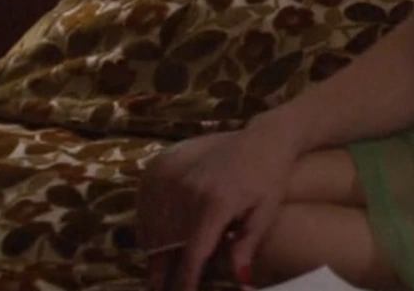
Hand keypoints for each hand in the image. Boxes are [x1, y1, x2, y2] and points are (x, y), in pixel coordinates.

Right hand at [136, 123, 301, 290]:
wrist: (263, 137)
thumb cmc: (270, 178)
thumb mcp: (264, 213)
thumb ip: (245, 248)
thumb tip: (239, 282)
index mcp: (215, 203)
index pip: (192, 254)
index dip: (184, 280)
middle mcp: (188, 189)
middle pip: (165, 243)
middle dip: (163, 270)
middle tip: (162, 287)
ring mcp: (171, 175)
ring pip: (150, 226)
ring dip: (153, 250)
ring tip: (159, 269)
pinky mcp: (161, 165)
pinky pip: (143, 205)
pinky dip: (147, 225)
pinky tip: (156, 239)